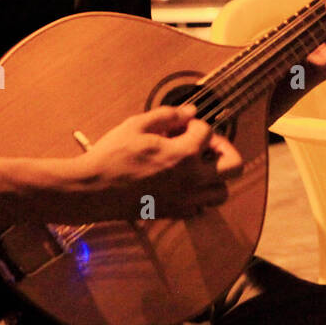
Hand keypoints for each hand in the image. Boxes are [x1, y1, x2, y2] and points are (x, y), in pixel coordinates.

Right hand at [72, 104, 241, 220]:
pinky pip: (202, 208)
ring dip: (215, 176)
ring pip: (222, 192)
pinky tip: (183, 183)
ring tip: (196, 166)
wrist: (91, 191)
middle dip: (224, 149)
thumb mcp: (136, 125)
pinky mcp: (174, 214)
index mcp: (183, 155)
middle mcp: (192, 180)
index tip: (180, 126)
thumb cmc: (111, 155)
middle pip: (234, 166)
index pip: (207, 132)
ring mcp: (185, 200)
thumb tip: (191, 111)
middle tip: (205, 145)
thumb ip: (168, 115)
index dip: (195, 124)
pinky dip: (199, 195)